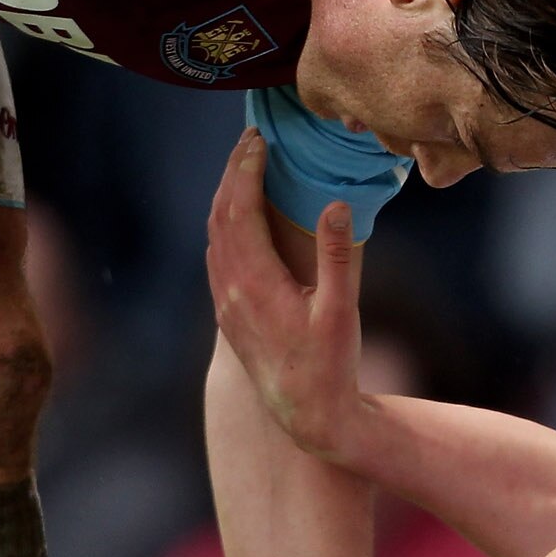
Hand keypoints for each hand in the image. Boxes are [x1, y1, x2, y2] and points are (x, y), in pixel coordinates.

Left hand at [207, 129, 363, 460]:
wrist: (308, 416)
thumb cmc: (330, 366)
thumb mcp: (342, 311)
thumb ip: (337, 256)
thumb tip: (334, 204)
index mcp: (255, 283)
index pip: (241, 210)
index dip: (246, 171)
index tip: (259, 141)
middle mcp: (231, 290)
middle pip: (220, 216)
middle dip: (232, 174)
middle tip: (250, 141)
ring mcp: (226, 304)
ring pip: (213, 236)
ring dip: (225, 197)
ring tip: (243, 168)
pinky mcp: (230, 315)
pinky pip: (217, 257)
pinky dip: (224, 225)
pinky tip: (238, 219)